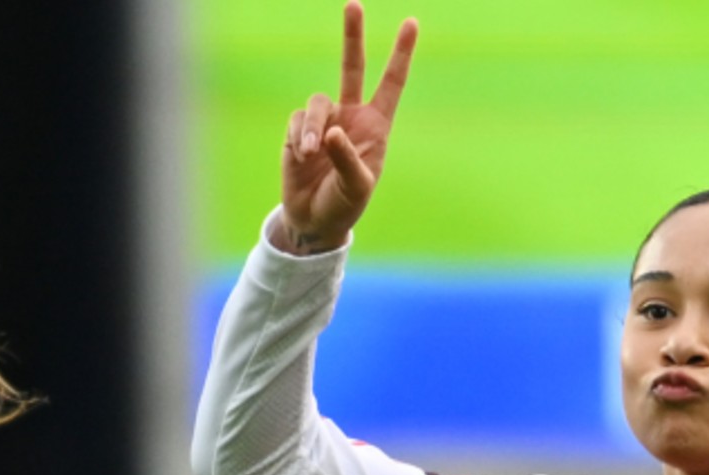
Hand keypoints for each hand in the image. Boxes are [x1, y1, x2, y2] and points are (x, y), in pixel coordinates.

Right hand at [276, 1, 419, 253]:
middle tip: (353, 4)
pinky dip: (299, 136)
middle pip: (352, 68)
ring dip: (312, 127)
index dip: (401, 54)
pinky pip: (297, 120)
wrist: (314, 219)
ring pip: (316, 103)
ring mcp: (324, 121)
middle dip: (352, 36)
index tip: (411, 23)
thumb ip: (347, 158)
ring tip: (310, 154)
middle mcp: (351, 116)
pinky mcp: (298, 129)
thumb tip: (331, 130)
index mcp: (376, 127)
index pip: (391, 84)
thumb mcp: (356, 187)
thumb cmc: (344, 205)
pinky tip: (302, 157)